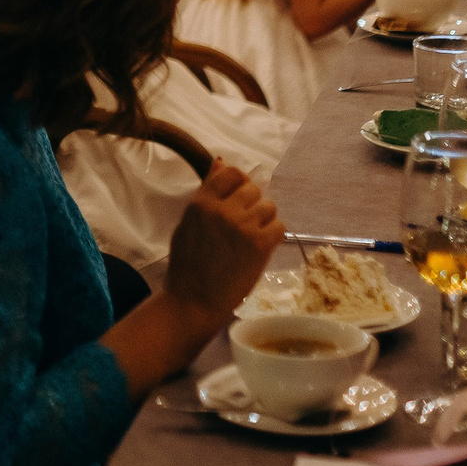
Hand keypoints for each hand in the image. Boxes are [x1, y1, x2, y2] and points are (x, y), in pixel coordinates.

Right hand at [162, 163, 282, 324]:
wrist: (193, 302)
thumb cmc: (186, 265)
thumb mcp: (187, 223)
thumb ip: (206, 194)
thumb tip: (221, 163)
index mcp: (202, 203)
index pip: (232, 173)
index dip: (239, 183)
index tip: (238, 196)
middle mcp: (224, 210)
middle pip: (253, 189)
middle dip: (252, 203)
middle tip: (244, 222)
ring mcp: (243, 227)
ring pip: (269, 206)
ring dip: (264, 219)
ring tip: (252, 236)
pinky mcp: (260, 246)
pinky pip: (280, 227)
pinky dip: (273, 235)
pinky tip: (261, 246)